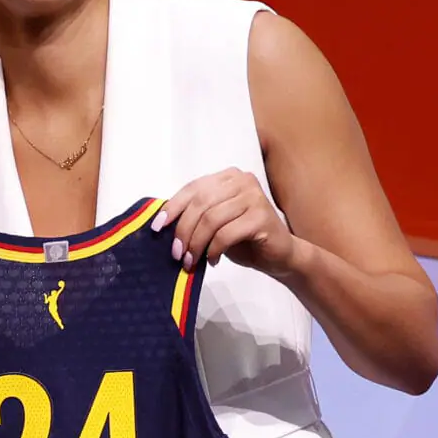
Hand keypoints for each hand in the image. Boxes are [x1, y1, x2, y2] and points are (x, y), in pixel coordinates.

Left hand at [153, 168, 297, 275]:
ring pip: (211, 219)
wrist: (280, 255)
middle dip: (183, 230)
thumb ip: (196, 215)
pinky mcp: (261, 216)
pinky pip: (226, 233)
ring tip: (191, 261)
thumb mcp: (215, 223)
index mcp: (228, 177)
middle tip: (177, 253)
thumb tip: (163, 223)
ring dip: (196, 244)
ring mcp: (254, 196)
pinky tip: (212, 260)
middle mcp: (242, 180)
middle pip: (200, 204)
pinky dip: (214, 249)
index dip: (172, 207)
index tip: (157, 228)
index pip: (193, 188)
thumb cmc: (244, 238)